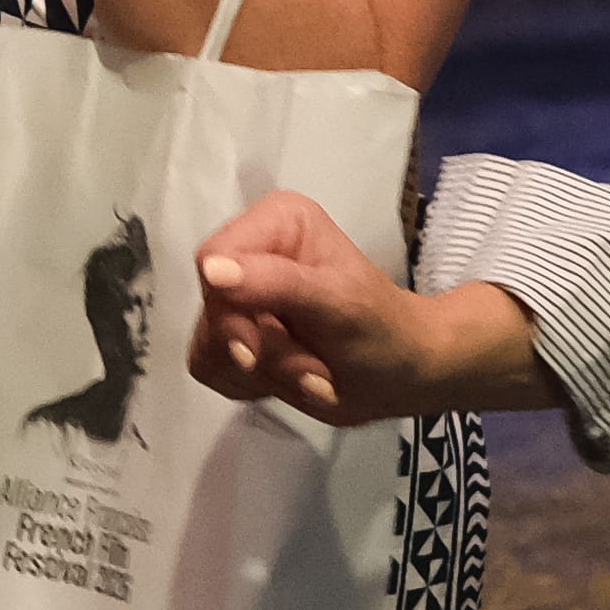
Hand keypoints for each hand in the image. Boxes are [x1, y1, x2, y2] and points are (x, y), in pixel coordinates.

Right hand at [185, 191, 550, 424]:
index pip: (212, 259)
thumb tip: (210, 270)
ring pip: (208, 345)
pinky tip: (293, 379)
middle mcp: (250, 252)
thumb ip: (275, 282)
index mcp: (275, 222)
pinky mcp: (232, 337)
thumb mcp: (337, 302)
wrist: (401, 374)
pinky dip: (253, 386)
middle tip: (315, 370)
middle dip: (264, 353)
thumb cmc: (382, 329)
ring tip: (315, 375)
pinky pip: (210, 367)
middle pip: (211, 309)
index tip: (257, 349)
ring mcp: (238, 298)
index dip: (230, 309)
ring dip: (265, 374)